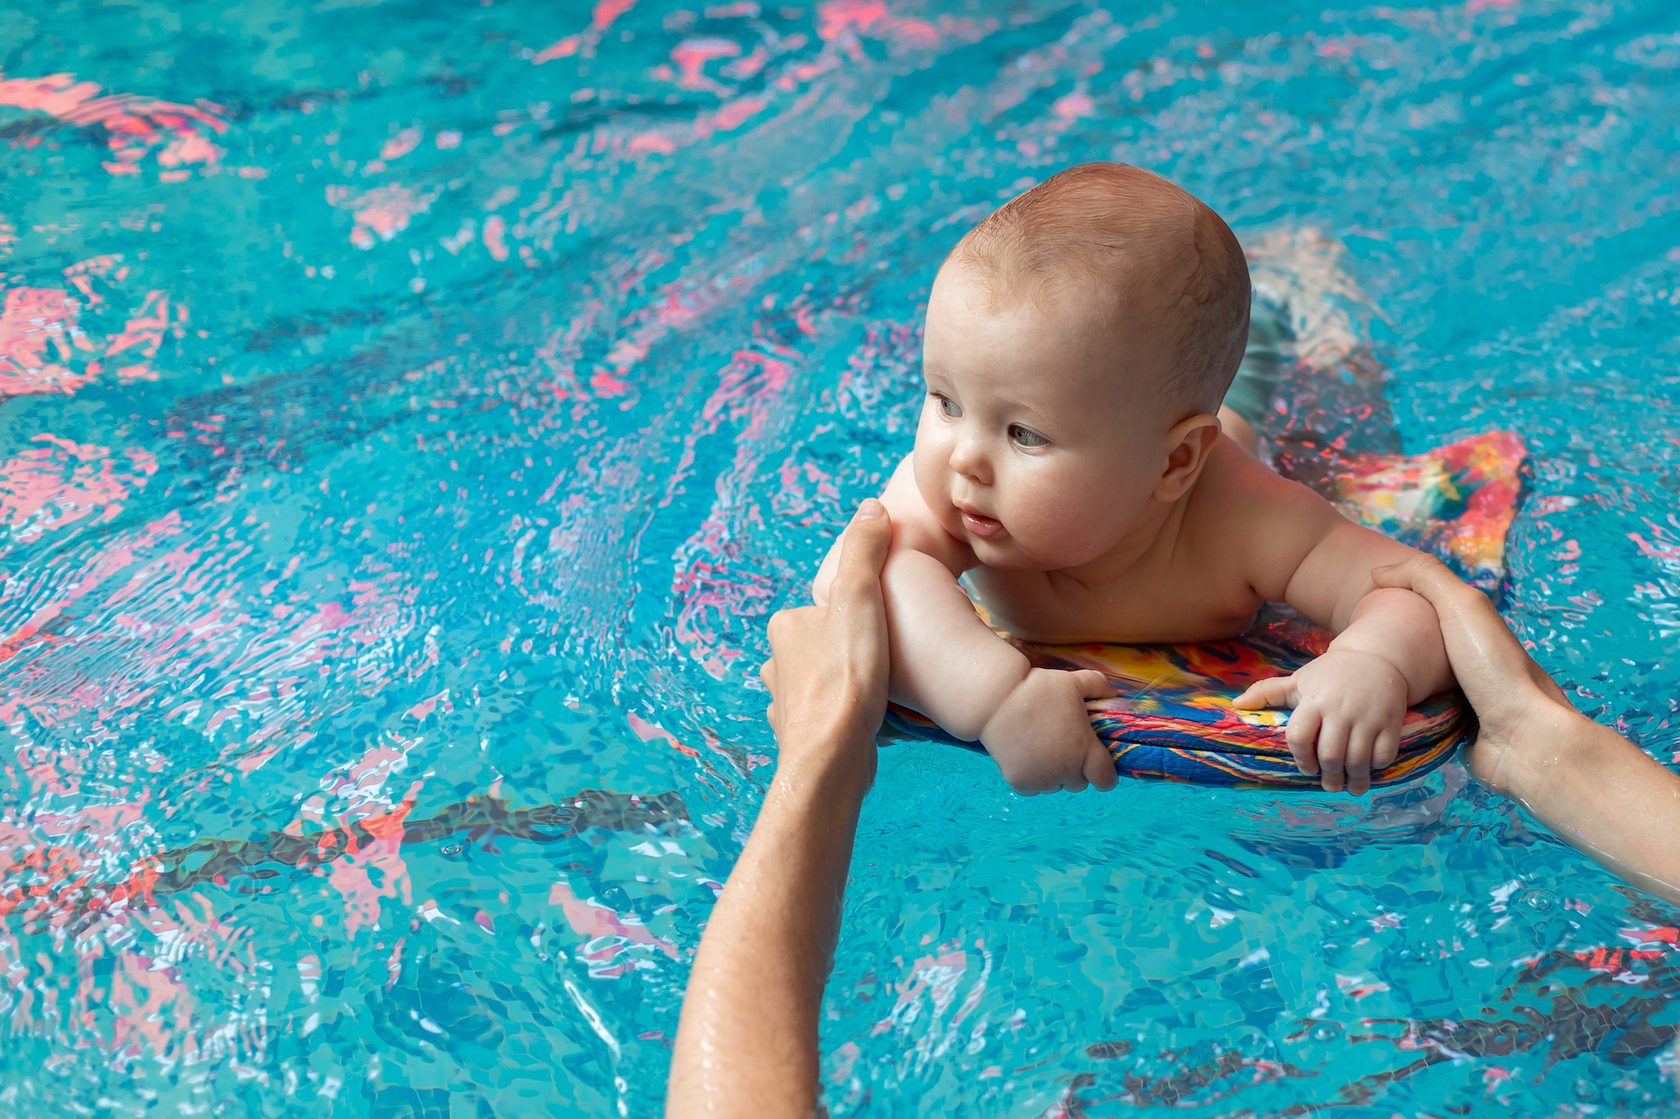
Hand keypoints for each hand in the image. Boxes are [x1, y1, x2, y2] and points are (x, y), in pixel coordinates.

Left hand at [762, 500, 892, 788]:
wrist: (832, 757)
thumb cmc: (846, 677)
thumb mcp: (862, 598)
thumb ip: (864, 552)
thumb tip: (871, 508)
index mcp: (786, 625)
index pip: (828, 606)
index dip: (861, 614)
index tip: (884, 627)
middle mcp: (776, 662)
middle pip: (825, 643)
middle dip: (852, 650)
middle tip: (885, 660)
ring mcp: (785, 702)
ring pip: (822, 681)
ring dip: (848, 684)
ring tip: (878, 692)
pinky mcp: (799, 737)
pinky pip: (825, 717)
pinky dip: (843, 717)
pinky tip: (866, 723)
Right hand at [978, 667, 1117, 794]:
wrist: (996, 700)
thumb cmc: (1037, 688)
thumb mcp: (1073, 681)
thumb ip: (1098, 686)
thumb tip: (1113, 693)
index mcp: (1085, 749)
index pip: (1106, 780)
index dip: (1105, 775)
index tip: (1097, 766)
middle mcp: (1066, 769)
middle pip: (1079, 783)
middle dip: (1075, 770)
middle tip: (1062, 747)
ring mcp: (1042, 778)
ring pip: (1055, 786)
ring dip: (1053, 775)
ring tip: (1041, 749)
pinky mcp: (1020, 782)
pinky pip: (1033, 789)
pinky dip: (1031, 778)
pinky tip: (1026, 757)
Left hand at [1233, 648, 1406, 794]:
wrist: (1377, 656)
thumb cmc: (1330, 673)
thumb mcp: (1298, 680)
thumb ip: (1267, 692)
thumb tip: (1236, 705)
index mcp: (1314, 701)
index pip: (1299, 736)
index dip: (1301, 758)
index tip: (1307, 769)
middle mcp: (1340, 709)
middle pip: (1330, 754)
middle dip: (1329, 777)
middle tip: (1329, 785)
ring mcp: (1367, 716)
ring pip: (1358, 760)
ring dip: (1353, 780)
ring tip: (1350, 787)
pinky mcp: (1390, 721)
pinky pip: (1383, 755)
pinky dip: (1375, 768)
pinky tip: (1368, 771)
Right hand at [1371, 553, 1569, 795]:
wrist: (1525, 740)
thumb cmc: (1496, 668)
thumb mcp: (1462, 605)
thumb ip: (1424, 577)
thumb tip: (1377, 573)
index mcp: (1470, 632)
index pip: (1422, 613)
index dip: (1393, 609)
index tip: (1361, 613)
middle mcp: (1465, 665)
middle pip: (1412, 653)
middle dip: (1384, 654)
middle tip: (1351, 654)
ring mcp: (1457, 703)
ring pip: (1407, 689)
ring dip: (1385, 691)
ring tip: (1354, 688)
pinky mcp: (1447, 736)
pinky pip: (1410, 724)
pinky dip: (1394, 720)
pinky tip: (1373, 717)